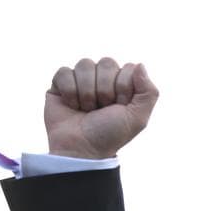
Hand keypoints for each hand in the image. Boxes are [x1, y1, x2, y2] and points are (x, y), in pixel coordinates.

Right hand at [44, 58, 158, 158]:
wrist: (81, 148)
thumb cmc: (110, 134)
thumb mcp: (137, 118)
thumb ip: (148, 92)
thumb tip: (140, 65)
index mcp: (123, 84)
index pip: (128, 68)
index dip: (123, 88)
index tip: (119, 107)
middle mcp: (103, 79)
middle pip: (107, 62)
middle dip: (105, 90)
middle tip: (102, 108)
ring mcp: (82, 79)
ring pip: (85, 64)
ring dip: (87, 92)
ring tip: (87, 109)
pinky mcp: (60, 83)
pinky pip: (65, 72)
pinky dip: (69, 91)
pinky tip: (72, 105)